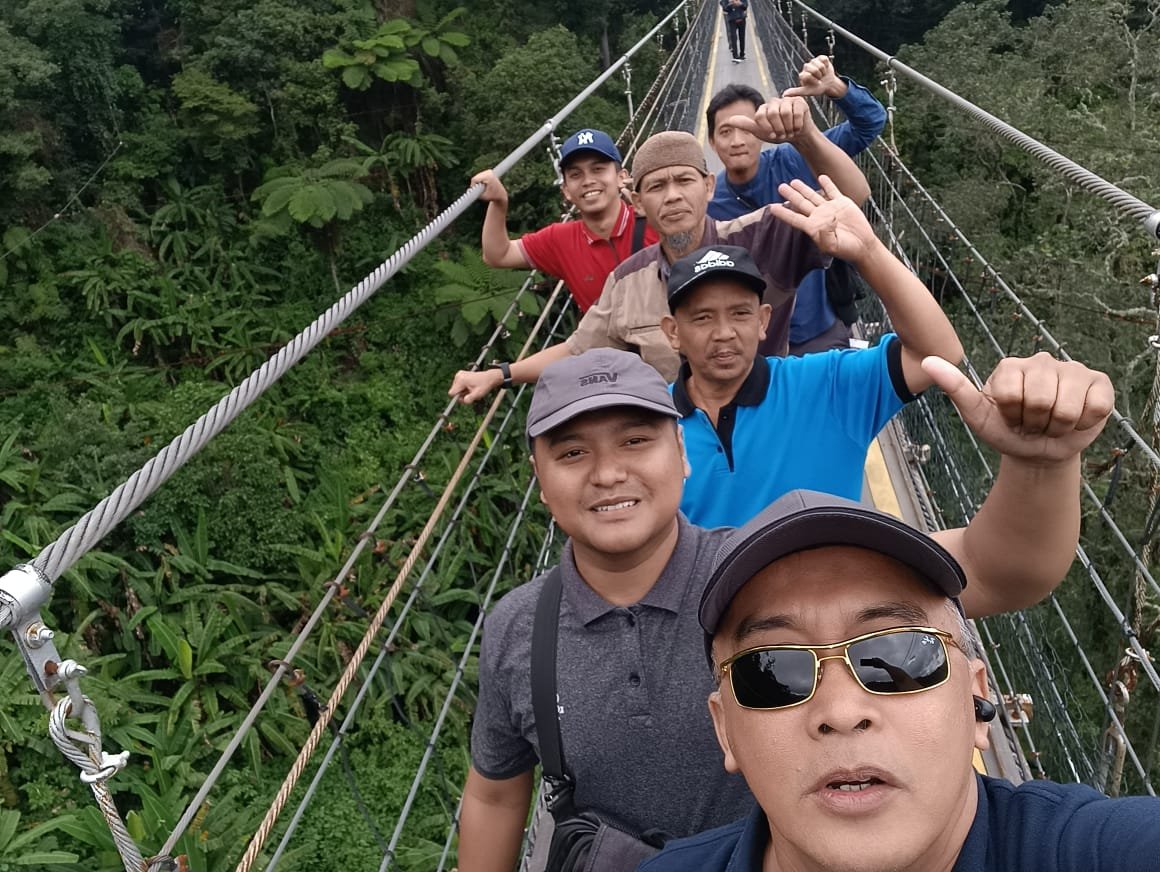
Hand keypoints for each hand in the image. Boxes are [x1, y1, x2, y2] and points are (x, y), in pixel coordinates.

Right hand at [449, 368, 502, 403]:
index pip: (452, 393)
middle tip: (471, 393)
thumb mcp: (477, 394)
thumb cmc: (484, 385)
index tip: (465, 397)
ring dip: (463, 392)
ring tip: (472, 389)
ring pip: (456, 389)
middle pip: (454, 391)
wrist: (489, 377)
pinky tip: (470, 386)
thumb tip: (464, 401)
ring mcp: (459, 374)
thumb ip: (470, 399)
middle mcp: (458, 376)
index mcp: (461, 380)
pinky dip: (464, 388)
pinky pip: (458, 385)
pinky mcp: (460, 375)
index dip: (458, 398)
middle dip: (462, 395)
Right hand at [471, 169, 508, 206]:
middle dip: (475, 184)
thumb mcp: (483, 197)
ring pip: (477, 176)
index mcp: (488, 177)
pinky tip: (484, 185)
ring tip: (482, 188)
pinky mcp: (489, 171)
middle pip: (476, 177)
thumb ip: (475, 194)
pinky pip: (480, 175)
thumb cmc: (492, 197)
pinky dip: (480, 180)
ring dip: (478, 182)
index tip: (474, 191)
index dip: (473, 185)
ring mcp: (489, 171)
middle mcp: (489, 172)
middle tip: (478, 190)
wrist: (501, 194)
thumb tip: (468, 191)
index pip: (475, 179)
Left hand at [725, 96, 814, 144]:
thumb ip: (746, 125)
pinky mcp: (799, 101)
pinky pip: (797, 113)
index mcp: (764, 108)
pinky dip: (797, 124)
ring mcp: (787, 100)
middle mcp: (774, 101)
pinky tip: (797, 126)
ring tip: (789, 131)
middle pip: (773, 113)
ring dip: (788, 127)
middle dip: (778, 128)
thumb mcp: (760, 132)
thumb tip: (729, 120)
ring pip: (786, 113)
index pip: (760, 116)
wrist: (796, 135)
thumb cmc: (778, 133)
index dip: (766, 128)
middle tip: (782, 134)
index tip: (771, 135)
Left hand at [769, 175, 876, 261]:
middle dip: (791, 195)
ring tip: (793, 181)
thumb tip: (825, 219)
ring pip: (813, 196)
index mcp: (813, 227)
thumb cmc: (846, 249)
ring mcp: (830, 208)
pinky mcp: (842, 203)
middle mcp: (819, 216)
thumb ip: (825, 234)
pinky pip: (832, 191)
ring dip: (804, 188)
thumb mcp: (832, 246)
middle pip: (801, 203)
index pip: (795, 218)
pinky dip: (827, 184)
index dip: (783, 213)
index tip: (772, 207)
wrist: (862, 245)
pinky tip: (821, 177)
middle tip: (781, 187)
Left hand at [784, 55, 846, 99]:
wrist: (829, 85)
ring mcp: (813, 62)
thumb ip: (796, 92)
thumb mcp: (807, 91)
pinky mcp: (821, 58)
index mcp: (802, 75)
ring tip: (822, 75)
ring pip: (819, 65)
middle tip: (819, 79)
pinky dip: (826, 65)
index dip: (813, 80)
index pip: (806, 75)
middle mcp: (806, 67)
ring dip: (823, 71)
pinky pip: (824, 59)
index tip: (815, 84)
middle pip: (813, 69)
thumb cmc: (818, 88)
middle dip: (818, 76)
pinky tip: (825, 69)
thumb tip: (784, 95)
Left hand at [922, 353, 1113, 464]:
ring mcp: (1073, 369)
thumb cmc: (1005, 431)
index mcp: (1010, 366)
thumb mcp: (976, 415)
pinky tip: (1076, 420)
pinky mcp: (1100, 383)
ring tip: (1050, 423)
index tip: (1010, 418)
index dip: (1011, 416)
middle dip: (1034, 423)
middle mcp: (1042, 361)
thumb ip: (954, 387)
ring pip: (1067, 408)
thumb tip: (926, 361)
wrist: (1037, 452)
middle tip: (1032, 423)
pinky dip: (1083, 424)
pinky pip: (1095, 407)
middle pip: (1039, 400)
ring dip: (1057, 427)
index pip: (1010, 395)